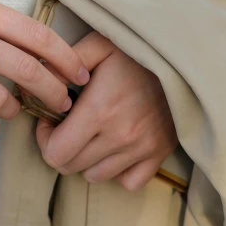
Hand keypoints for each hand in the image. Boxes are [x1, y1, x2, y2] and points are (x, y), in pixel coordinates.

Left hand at [36, 31, 177, 190]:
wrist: (185, 55)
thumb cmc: (137, 49)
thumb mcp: (99, 43)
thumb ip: (65, 62)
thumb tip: (40, 82)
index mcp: (99, 111)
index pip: (55, 153)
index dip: (45, 140)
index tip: (51, 122)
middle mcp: (119, 137)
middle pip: (70, 167)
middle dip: (62, 148)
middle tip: (69, 127)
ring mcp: (141, 149)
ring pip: (95, 177)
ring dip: (87, 160)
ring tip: (92, 136)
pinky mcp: (158, 154)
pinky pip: (128, 182)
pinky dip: (118, 172)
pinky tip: (116, 151)